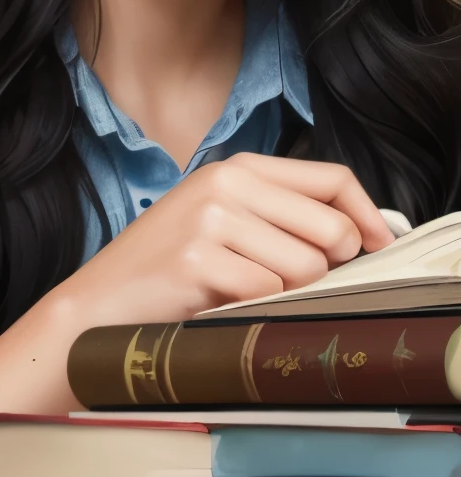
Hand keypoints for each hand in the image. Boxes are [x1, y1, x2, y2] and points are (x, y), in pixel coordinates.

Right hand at [59, 153, 394, 327]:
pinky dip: (253, 309)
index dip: (367, 215)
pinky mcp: (198, 258)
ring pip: (305, 266)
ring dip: (286, 293)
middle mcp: (226, 182)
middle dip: (327, 266)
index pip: (333, 179)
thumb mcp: (223, 221)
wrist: (97, 303)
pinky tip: (221, 304)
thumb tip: (359, 234)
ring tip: (244, 293)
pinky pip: (267, 292)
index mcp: (238, 167)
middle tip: (292, 283)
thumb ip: (282, 216)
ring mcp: (210, 218)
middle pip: (330, 227)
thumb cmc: (165, 269)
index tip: (380, 244)